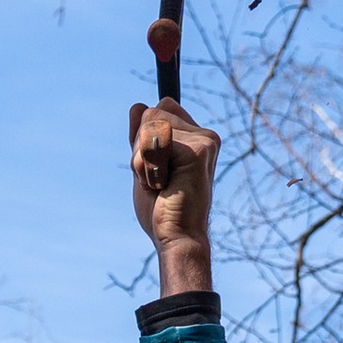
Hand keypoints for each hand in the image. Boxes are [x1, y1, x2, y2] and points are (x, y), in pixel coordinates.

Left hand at [129, 99, 217, 298]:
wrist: (175, 237)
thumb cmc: (161, 209)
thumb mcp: (145, 166)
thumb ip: (141, 137)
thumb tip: (138, 105)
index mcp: (195, 137)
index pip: (158, 108)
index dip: (143, 138)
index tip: (155, 168)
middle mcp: (204, 135)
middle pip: (150, 113)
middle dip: (140, 150)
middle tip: (158, 180)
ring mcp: (204, 140)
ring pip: (149, 125)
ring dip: (142, 160)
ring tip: (161, 184)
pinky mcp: (199, 149)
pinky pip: (153, 142)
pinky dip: (147, 168)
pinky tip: (164, 186)